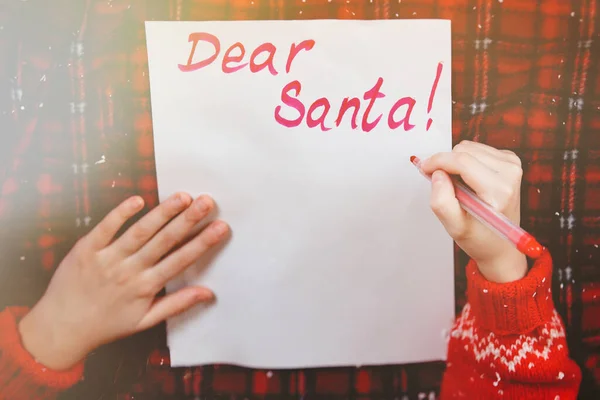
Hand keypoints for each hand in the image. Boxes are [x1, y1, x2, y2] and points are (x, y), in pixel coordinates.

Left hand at [18, 194, 228, 369]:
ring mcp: (107, 258)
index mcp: (145, 287)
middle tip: (207, 202)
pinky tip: (138, 199)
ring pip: (140, 231)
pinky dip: (121, 213)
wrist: (61, 329)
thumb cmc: (106, 325)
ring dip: (163, 212)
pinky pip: (106, 227)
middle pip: (164, 241)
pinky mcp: (86, 249)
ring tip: (183, 197)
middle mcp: (129, 271)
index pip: (181, 260)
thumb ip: (177, 304)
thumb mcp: (145, 321)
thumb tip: (208, 293)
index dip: (203, 242)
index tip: (221, 227)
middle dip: (189, 220)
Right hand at [420, 141, 526, 282]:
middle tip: (445, 186)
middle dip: (447, 164)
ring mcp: (512, 164)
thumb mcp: (455, 227)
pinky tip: (469, 180)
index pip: (462, 161)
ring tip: (459, 186)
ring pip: (469, 147)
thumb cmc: (479, 238)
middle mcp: (510, 173)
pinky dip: (466, 162)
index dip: (437, 161)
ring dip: (456, 163)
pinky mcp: (510, 160)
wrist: (501, 244)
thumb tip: (437, 173)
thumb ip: (441, 201)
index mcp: (499, 190)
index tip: (423, 168)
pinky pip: (477, 149)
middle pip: (464, 151)